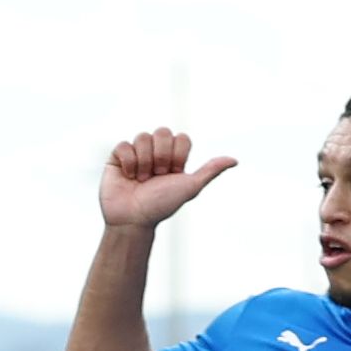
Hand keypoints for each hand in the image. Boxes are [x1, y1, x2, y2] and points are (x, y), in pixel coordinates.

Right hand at [99, 127, 236, 231]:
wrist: (134, 219)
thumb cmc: (162, 205)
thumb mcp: (190, 187)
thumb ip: (210, 171)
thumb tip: (235, 160)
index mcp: (173, 158)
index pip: (181, 137)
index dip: (178, 154)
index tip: (174, 173)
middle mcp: (155, 153)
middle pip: (162, 131)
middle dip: (162, 156)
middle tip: (157, 176)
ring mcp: (135, 153)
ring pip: (143, 136)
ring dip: (145, 161)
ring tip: (142, 179)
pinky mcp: (116, 157)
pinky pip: (124, 145)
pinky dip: (129, 162)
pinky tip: (129, 176)